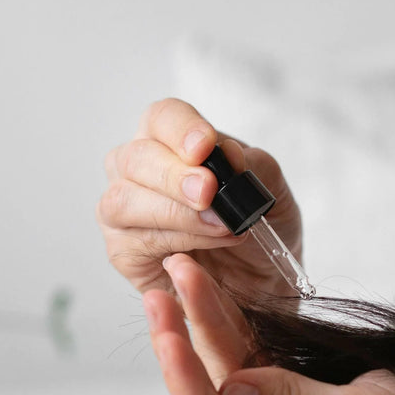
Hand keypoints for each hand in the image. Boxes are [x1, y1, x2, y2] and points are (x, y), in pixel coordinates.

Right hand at [98, 98, 304, 300]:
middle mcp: (136, 171)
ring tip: (218, 226)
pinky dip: (170, 245)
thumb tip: (229, 154)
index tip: (205, 147)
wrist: (260, 276)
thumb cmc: (256, 224)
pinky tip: (198, 254)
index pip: (163, 117)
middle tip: (208, 192)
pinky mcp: (123, 252)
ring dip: (173, 213)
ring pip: (123, 201)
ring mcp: (122, 211)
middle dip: (173, 175)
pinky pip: (131, 243)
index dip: (180, 128)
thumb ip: (254, 166)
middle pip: (135, 157)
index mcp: (169, 140)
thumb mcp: (271, 190)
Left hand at [146, 253, 394, 394]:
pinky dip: (229, 323)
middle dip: (184, 342)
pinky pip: (249, 359)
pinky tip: (204, 289)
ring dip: (202, 322)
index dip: (188, 387)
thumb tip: (230, 383)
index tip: (168, 339)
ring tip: (178, 271)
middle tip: (158, 291)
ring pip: (225, 370)